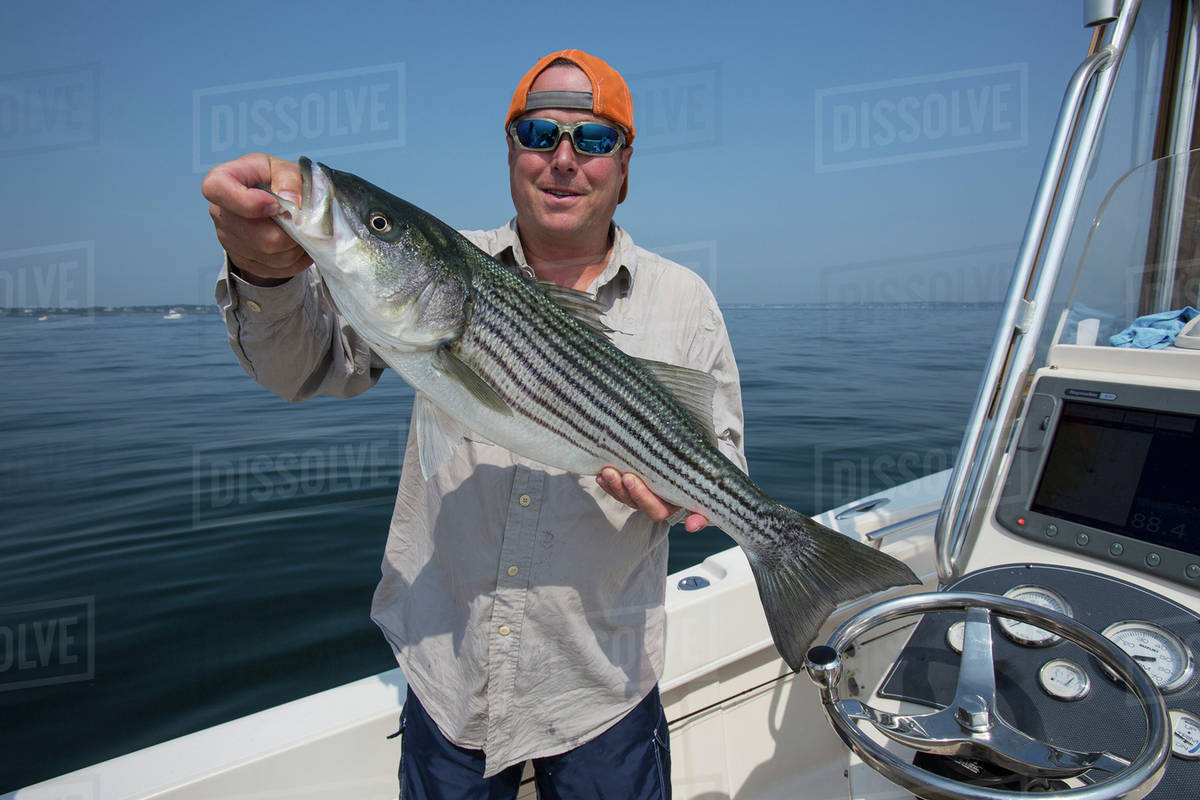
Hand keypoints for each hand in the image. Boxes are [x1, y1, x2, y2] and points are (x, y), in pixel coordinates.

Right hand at [201, 153, 311, 284]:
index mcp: (223, 179)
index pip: (217, 189)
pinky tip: (296, 244)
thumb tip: (292, 202)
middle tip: (302, 221)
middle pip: (259, 236)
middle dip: (289, 232)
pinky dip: (294, 259)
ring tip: (301, 231)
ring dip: (295, 246)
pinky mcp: (243, 261)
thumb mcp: (284, 167)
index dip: (248, 202)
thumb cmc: (275, 179)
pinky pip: (275, 269)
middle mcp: (220, 213)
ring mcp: (229, 241)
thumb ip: (289, 178)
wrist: (272, 201)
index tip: (275, 206)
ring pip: (271, 256)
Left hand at [596, 467, 708, 531]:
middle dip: (626, 489)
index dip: (642, 496)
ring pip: (626, 497)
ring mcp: (644, 498)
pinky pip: (619, 491)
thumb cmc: (702, 481)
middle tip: (617, 473)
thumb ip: (701, 513)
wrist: (698, 469)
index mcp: (674, 508)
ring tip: (606, 472)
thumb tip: (693, 526)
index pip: (657, 509)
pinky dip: (609, 484)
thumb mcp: (706, 496)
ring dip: (614, 486)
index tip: (631, 480)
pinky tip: (600, 476)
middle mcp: (658, 505)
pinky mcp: (634, 489)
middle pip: (638, 504)